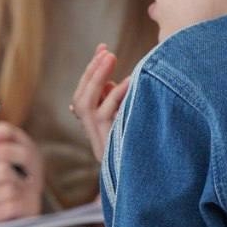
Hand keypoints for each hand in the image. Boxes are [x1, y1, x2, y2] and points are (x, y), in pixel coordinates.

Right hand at [0, 122, 44, 222]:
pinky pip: (12, 206)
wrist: (30, 196)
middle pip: (3, 171)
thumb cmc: (24, 168)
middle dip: (19, 173)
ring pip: (8, 189)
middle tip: (19, 175)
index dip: (17, 154)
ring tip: (17, 189)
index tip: (19, 158)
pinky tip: (16, 203)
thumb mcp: (21, 144)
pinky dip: (21, 204)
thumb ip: (8, 133)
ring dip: (20, 189)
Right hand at [71, 43, 129, 163]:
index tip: (104, 48)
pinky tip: (129, 81)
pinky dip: (116, 95)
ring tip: (110, 58)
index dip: (93, 69)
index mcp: (94, 125)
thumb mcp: (127, 118)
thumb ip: (116, 101)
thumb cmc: (141, 145)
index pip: (86, 91)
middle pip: (81, 96)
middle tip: (106, 51)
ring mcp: (96, 136)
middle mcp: (90, 131)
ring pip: (86, 103)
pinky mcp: (106, 140)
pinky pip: (105, 113)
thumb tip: (111, 83)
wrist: (144, 178)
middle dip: (92, 71)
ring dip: (96, 78)